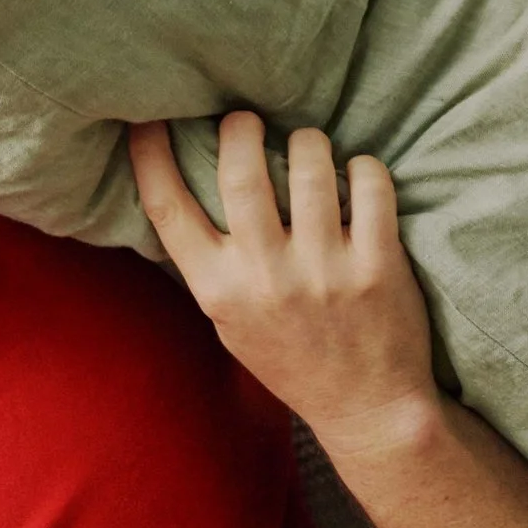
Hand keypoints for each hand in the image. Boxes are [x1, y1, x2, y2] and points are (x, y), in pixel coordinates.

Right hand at [129, 114, 436, 453]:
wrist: (366, 408)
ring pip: (309, 166)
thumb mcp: (228, 321)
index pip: (167, 208)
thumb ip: (209, 264)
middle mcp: (265, 277)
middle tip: (246, 119)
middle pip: (239, 172)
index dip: (149, 156)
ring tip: (308, 145)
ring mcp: (323, 270)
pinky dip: (362, 167)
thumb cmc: (291, 359)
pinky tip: (357, 174)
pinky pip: (368, 184)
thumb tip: (185, 187)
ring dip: (307, 141)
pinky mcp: (378, 265)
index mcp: (218, 289)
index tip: (149, 119)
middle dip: (239, 128)